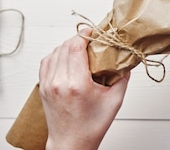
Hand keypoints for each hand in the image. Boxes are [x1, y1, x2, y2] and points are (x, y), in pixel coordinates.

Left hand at [39, 27, 129, 149]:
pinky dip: (56, 55)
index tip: (92, 31)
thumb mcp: (115, 100)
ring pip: (54, 52)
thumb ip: (122, 77)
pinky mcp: (43, 88)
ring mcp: (48, 85)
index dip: (84, 34)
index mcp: (77, 84)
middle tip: (90, 40)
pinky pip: (46, 62)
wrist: (71, 143)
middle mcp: (59, 82)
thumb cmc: (92, 125)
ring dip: (67, 46)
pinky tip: (66, 57)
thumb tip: (126, 60)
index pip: (75, 47)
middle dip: (78, 39)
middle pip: (64, 47)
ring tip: (79, 48)